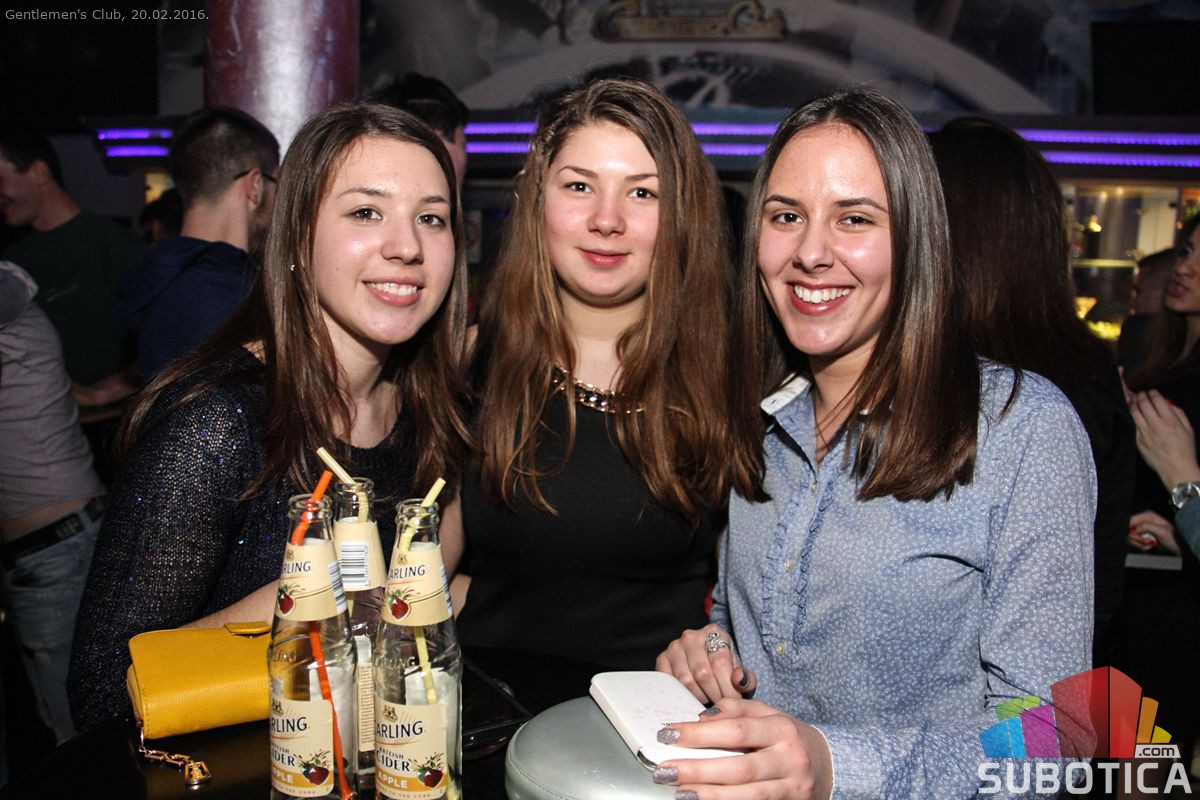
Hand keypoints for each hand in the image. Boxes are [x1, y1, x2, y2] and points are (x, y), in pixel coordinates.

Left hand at [653, 699, 831, 799]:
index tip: (668, 734)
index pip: (736, 730)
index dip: (700, 733)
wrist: (829, 766)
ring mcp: (791, 788)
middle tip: (665, 769)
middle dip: (699, 770)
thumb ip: (736, 709)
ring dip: (710, 795)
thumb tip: (701, 717)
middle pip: (739, 767)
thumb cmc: (788, 737)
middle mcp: (789, 759)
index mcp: (782, 729)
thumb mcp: (769, 714)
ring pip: (747, 795)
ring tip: (680, 792)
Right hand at [657, 625, 756, 703]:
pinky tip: (693, 697)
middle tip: (721, 704)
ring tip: (709, 700)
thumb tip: (739, 679)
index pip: (720, 662)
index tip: (734, 700)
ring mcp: (674, 647)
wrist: (705, 662)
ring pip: (686, 681)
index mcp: (714, 632)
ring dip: (699, 697)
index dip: (728, 686)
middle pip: (702, 673)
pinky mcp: (662, 659)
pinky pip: (670, 683)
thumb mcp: (739, 671)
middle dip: (715, 694)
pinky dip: (682, 695)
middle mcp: (691, 637)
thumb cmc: (724, 668)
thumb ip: (746, 678)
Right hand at [1128, 510, 1178, 553]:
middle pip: (1129, 530)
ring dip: (1139, 543)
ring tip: (1150, 544)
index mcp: (1148, 516)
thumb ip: (1146, 527)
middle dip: (1137, 539)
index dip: (1131, 531)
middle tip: (1146, 542)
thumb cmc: (1174, 538)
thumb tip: (1134, 528)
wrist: (1179, 546)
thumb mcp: (1161, 531)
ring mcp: (1142, 528)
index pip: (1130, 521)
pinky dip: (1141, 546)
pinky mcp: (1142, 535)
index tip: (1138, 538)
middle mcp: (1144, 520)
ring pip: (1131, 537)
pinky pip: (1135, 541)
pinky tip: (1149, 545)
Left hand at [1129, 390, 1199, 489]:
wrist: (1177, 469)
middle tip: (1141, 393)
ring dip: (1134, 403)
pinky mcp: (1138, 441)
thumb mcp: (1188, 429)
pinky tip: (1134, 413)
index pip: (1157, 400)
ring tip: (1134, 400)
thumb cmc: (1185, 449)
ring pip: (1134, 412)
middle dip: (1141, 395)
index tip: (1151, 391)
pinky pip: (1134, 425)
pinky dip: (1133, 417)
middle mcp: (1156, 426)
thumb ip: (1179, 413)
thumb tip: (1168, 403)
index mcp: (1170, 421)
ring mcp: (1145, 434)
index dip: (1152, 392)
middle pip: (1143, 404)